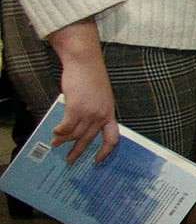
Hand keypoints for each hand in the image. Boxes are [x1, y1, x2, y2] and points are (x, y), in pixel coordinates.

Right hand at [49, 38, 118, 163]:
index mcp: (110, 113)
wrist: (85, 62)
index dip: (105, 152)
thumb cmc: (91, 77)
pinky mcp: (76, 108)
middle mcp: (101, 115)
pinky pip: (66, 126)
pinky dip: (60, 132)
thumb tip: (80, 125)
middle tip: (70, 160)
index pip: (112, 138)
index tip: (97, 161)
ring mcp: (89, 112)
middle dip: (78, 151)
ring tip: (56, 145)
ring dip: (64, 141)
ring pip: (76, 134)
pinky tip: (55, 133)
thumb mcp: (100, 97)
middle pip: (89, 139)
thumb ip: (94, 111)